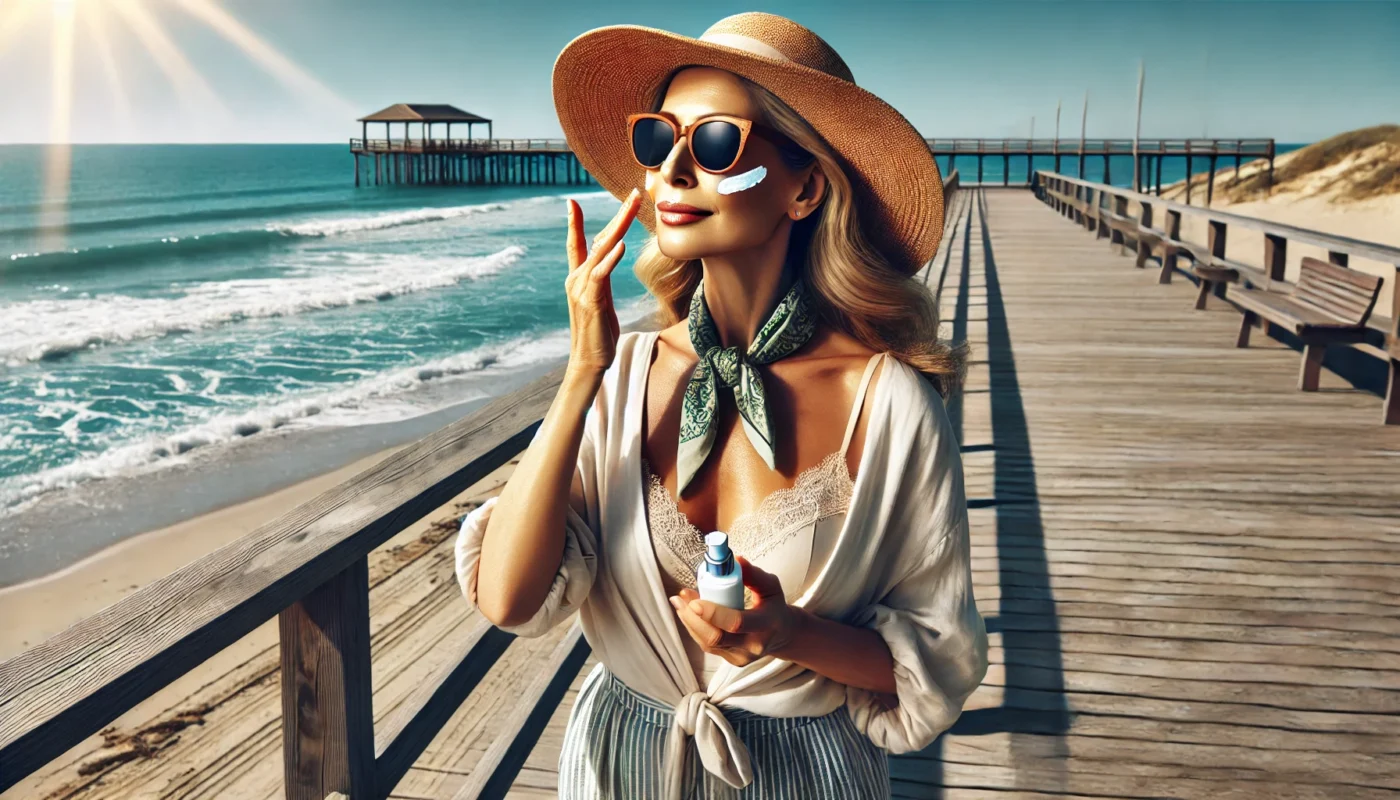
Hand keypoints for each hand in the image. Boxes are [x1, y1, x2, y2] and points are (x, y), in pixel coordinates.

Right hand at [565, 188, 640, 374]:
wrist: (589, 362)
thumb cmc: (598, 335)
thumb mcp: (601, 303)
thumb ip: (601, 282)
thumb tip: (608, 267)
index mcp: (578, 278)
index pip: (577, 243)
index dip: (575, 222)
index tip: (572, 201)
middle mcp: (576, 278)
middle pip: (597, 239)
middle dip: (618, 215)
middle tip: (634, 194)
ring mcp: (581, 288)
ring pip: (601, 250)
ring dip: (619, 227)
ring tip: (633, 207)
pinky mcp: (590, 300)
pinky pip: (601, 274)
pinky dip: (610, 259)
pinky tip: (621, 245)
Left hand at [669, 556, 803, 666]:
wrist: (782, 635)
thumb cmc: (774, 607)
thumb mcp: (770, 587)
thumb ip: (754, 574)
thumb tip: (735, 560)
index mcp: (766, 625)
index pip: (736, 623)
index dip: (712, 613)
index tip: (695, 600)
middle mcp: (753, 645)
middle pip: (715, 637)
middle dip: (693, 617)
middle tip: (681, 597)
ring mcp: (740, 656)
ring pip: (707, 642)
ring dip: (689, 621)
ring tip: (680, 601)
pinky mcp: (729, 660)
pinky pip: (706, 645)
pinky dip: (694, 627)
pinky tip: (686, 612)